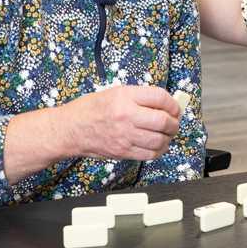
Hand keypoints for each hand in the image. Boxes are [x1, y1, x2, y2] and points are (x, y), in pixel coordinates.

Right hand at [63, 86, 180, 160]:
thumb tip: (165, 105)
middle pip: (163, 121)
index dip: (173, 104)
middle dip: (174, 123)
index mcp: (125, 97)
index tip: (175, 108)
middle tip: (174, 122)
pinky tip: (158, 145)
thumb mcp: (116, 93)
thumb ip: (141, 98)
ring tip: (167, 134)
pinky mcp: (123, 152)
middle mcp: (126, 116)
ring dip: (168, 138)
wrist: (71, 129)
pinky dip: (159, 150)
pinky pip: (149, 154)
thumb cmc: (92, 109)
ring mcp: (124, 136)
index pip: (160, 98)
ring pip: (159, 140)